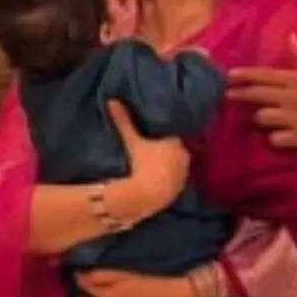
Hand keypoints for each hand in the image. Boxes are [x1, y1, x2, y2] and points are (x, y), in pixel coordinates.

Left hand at [76, 268, 197, 296]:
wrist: (172, 295)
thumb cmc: (151, 279)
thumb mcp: (126, 271)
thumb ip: (105, 274)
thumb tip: (86, 274)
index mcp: (111, 287)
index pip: (87, 281)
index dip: (80, 275)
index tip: (79, 270)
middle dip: (81, 292)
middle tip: (83, 285)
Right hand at [106, 100, 188, 218]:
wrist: (146, 195)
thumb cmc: (141, 164)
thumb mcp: (132, 141)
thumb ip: (124, 121)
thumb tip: (112, 101)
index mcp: (175, 141)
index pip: (172, 132)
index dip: (164, 133)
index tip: (154, 134)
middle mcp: (184, 155)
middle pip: (177, 147)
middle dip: (167, 147)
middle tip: (153, 147)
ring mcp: (184, 172)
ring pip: (178, 162)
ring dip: (170, 162)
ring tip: (156, 162)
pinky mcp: (181, 187)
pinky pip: (177, 177)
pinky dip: (171, 176)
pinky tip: (160, 177)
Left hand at [227, 34, 296, 149]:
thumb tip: (290, 39)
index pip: (266, 76)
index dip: (245, 75)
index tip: (229, 75)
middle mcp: (294, 98)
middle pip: (259, 96)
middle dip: (240, 95)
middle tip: (226, 95)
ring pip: (264, 118)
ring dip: (259, 118)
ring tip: (258, 118)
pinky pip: (278, 139)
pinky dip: (275, 138)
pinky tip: (276, 136)